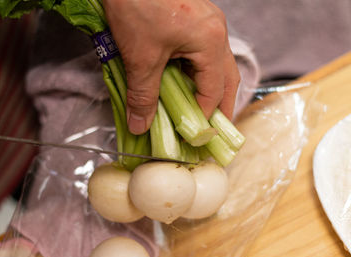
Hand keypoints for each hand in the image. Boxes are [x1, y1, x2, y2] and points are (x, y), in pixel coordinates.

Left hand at [103, 0, 239, 134]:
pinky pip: (202, 52)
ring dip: (208, 88)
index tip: (191, 136)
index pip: (214, 90)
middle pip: (227, 78)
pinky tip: (183, 83)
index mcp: (211, 41)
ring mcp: (207, 22)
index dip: (203, 116)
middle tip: (212, 129)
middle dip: (220, 106)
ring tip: (198, 110)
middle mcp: (216, 31)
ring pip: (216, 64)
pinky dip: (196, 72)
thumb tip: (140, 126)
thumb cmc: (136, 5)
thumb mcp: (140, 57)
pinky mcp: (194, 19)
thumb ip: (143, 95)